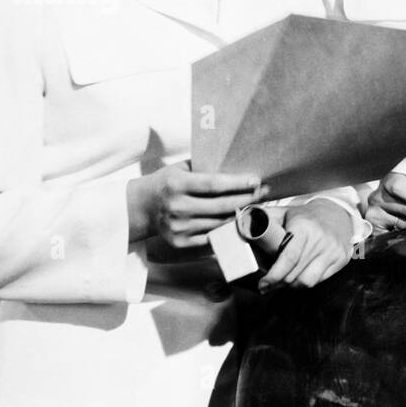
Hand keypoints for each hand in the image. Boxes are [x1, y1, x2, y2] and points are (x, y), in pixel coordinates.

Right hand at [126, 163, 263, 248]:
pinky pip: (212, 238)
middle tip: (265, 192)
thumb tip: (237, 164)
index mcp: (176, 184)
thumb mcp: (180, 169)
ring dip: (241, 215)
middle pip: (221, 206)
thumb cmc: (166, 183)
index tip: (256, 180)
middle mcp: (177, 207)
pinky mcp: (180, 242)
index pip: (213, 184)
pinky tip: (240, 221)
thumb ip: (204, 168)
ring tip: (257, 206)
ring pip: (219, 223)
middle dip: (247, 199)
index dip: (237, 184)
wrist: (140, 208)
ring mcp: (178, 228)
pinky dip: (227, 230)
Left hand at [258, 200, 354, 291]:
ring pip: (307, 281)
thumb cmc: (305, 217)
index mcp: (303, 227)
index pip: (288, 259)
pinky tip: (298, 278)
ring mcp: (332, 251)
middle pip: (294, 274)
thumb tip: (240, 222)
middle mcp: (320, 240)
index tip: (262, 284)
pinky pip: (320, 280)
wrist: (337, 214)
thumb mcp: (285, 213)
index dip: (273, 276)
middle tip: (267, 286)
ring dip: (291, 286)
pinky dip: (305, 282)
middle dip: (277, 284)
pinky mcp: (340, 259)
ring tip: (282, 283)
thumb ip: (264, 218)